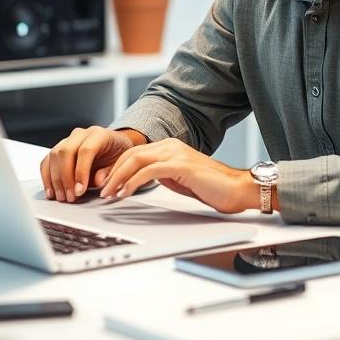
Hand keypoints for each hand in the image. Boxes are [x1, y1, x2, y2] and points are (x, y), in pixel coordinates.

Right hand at [39, 127, 145, 201]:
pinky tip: (51, 191)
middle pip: (65, 152)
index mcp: (99, 134)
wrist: (114, 146)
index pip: (85, 150)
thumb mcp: (120, 163)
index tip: (80, 191)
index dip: (81, 172)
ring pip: (54, 155)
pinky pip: (47, 160)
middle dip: (65, 178)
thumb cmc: (117, 154)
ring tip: (62, 197)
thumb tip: (98, 181)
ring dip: (55, 179)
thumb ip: (110, 172)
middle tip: (70, 197)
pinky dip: (47, 177)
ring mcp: (68, 140)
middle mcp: (81, 134)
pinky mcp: (59, 148)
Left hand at [99, 138, 257, 213]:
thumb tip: (140, 180)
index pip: (134, 153)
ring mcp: (175, 154)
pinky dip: (133, 182)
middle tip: (102, 190)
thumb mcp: (179, 178)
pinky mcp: (181, 165)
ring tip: (109, 193)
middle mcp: (170, 146)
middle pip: (131, 154)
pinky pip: (149, 171)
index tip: (107, 184)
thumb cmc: (211, 187)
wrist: (237, 189)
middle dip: (112, 173)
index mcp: (169, 147)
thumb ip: (161, 174)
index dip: (117, 168)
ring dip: (118, 178)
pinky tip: (125, 193)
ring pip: (136, 160)